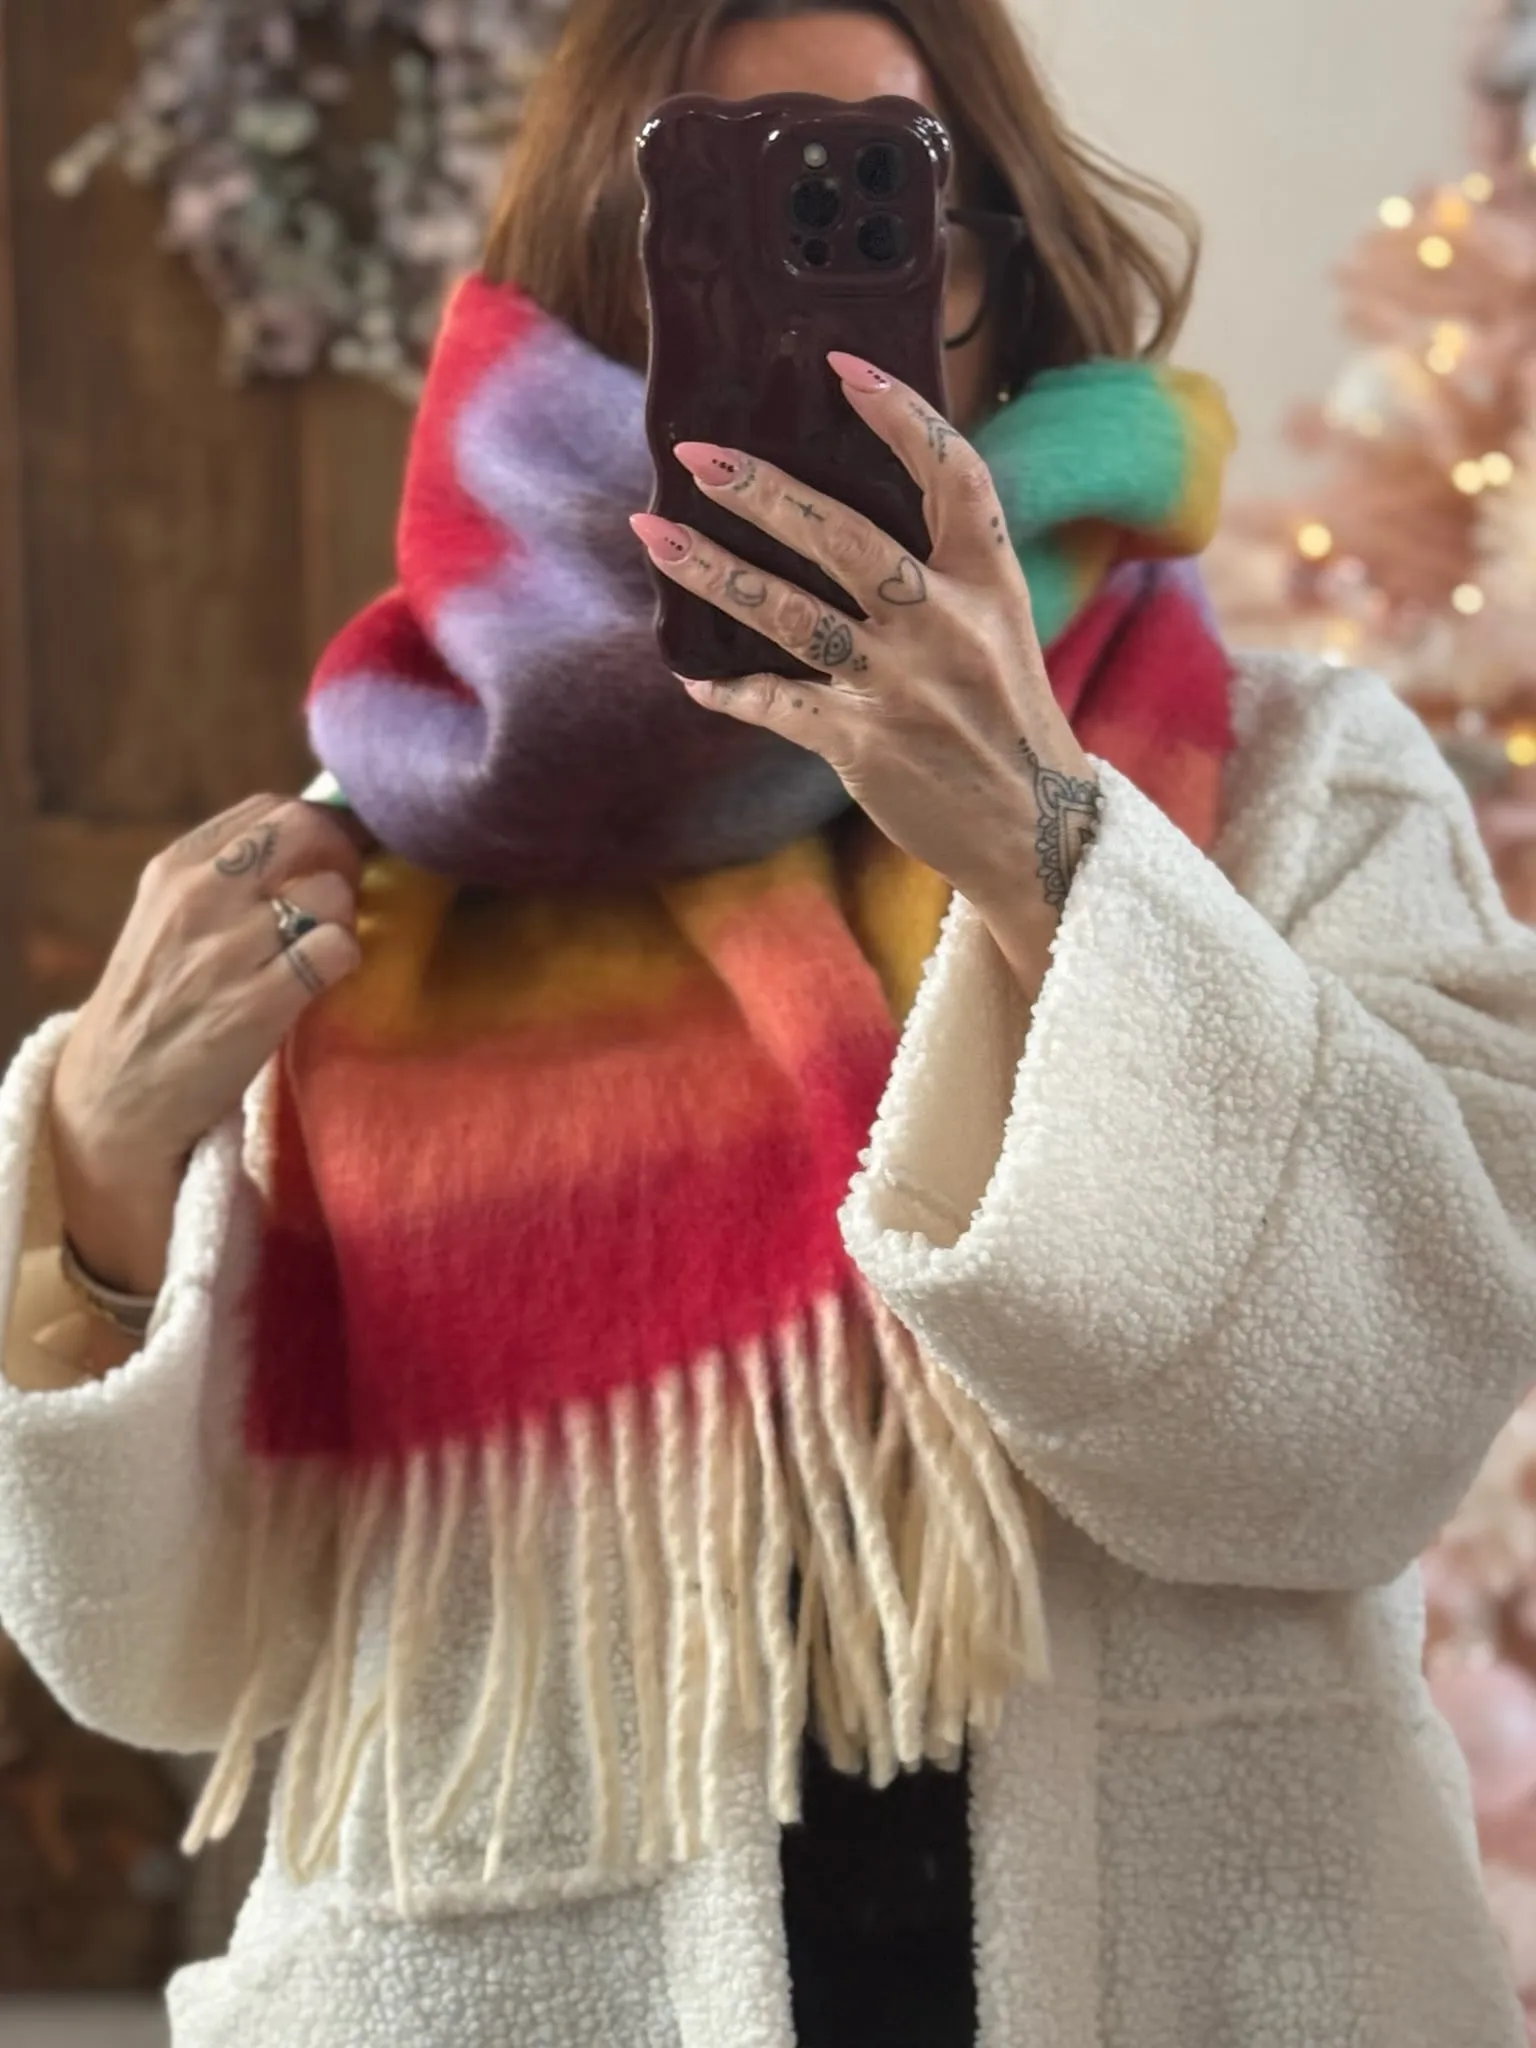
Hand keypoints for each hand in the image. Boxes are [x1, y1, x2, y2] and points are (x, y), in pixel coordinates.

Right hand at [49, 797, 364, 1296]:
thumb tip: (316, 835)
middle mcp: (200, 896)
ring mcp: (228, 949)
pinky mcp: (259, 1003)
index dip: (320, 825)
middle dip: (344, 856)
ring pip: (332, 894)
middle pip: (308, 831)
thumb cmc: (155, 1003)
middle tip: (345, 893)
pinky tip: (326, 981)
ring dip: (346, 920)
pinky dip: (347, 962)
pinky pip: (339, 950)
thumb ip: (226, 874)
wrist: (115, 1094)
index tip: (331, 855)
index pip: (272, 807)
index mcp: (176, 867)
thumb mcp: (167, 918)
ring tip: (323, 950)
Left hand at [629, 351, 1101, 994]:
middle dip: (763, 490)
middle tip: (696, 455)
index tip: (842, 366)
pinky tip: (694, 677)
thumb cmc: (1006, 719)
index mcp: (989, 580)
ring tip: (654, 535)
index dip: (899, 414)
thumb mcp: (1000, 629)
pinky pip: (780, 705)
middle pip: (844, 535)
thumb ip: (943, 572)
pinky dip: (734, 690)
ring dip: (715, 572)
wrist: (1037, 833)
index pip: (952, 472)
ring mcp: (903, 684)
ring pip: (792, 613)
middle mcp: (947, 623)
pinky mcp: (866, 744)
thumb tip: (843, 510)